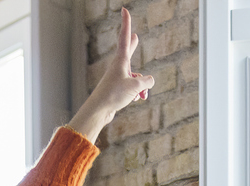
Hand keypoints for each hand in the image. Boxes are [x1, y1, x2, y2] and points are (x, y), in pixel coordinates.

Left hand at [66, 8, 153, 143]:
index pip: (125, 37)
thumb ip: (147, 81)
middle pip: (128, 52)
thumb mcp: (136, 86)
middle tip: (135, 36)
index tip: (124, 10)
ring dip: (142, 86)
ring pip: (135, 77)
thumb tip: (149, 81)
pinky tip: (136, 100)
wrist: (99, 110)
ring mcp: (117, 78)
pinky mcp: (117, 89)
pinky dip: (137, 93)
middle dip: (134, 45)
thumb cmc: (114, 95)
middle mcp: (118, 67)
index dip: (126, 23)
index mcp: (121, 60)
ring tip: (142, 96)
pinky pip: (132, 88)